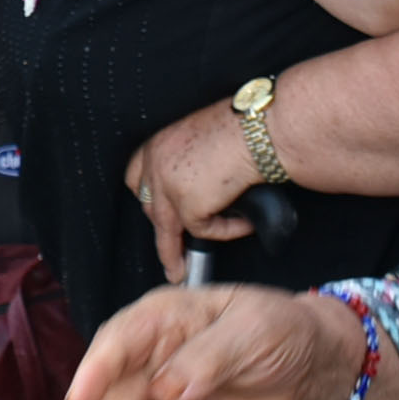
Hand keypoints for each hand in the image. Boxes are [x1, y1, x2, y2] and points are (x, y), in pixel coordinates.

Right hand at [62, 285, 380, 399]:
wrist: (311, 368)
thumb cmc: (280, 330)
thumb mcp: (254, 331)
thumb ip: (209, 356)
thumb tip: (166, 388)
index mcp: (162, 319)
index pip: (117, 341)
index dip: (94, 370)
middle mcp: (150, 359)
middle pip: (117, 399)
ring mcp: (160, 399)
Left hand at [124, 99, 262, 283]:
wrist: (261, 130)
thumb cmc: (245, 129)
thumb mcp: (204, 141)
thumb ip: (191, 165)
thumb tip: (199, 190)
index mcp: (159, 144)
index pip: (137, 178)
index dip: (149, 199)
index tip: (155, 216)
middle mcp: (156, 163)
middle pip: (150, 208)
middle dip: (164, 230)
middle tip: (172, 252)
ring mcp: (168, 185)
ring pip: (166, 231)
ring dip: (174, 254)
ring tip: (181, 271)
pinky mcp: (189, 205)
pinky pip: (204, 231)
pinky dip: (226, 231)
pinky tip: (244, 224)